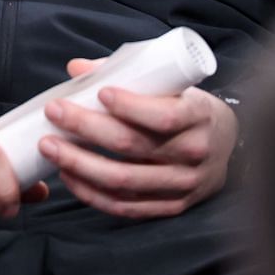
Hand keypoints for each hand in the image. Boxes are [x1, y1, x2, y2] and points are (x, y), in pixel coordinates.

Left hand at [39, 59, 236, 219]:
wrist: (225, 147)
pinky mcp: (171, 206)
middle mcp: (193, 153)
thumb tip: (77, 68)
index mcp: (198, 116)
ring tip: (50, 147)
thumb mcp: (172, 84)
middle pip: (133, 146)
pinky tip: (69, 177)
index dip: (130, 106)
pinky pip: (126, 206)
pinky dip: (92, 194)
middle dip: (86, 128)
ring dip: (81, 164)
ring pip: (124, 180)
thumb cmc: (188, 107)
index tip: (99, 93)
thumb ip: (127, 73)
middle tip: (54, 113)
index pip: (164, 115)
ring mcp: (182, 184)